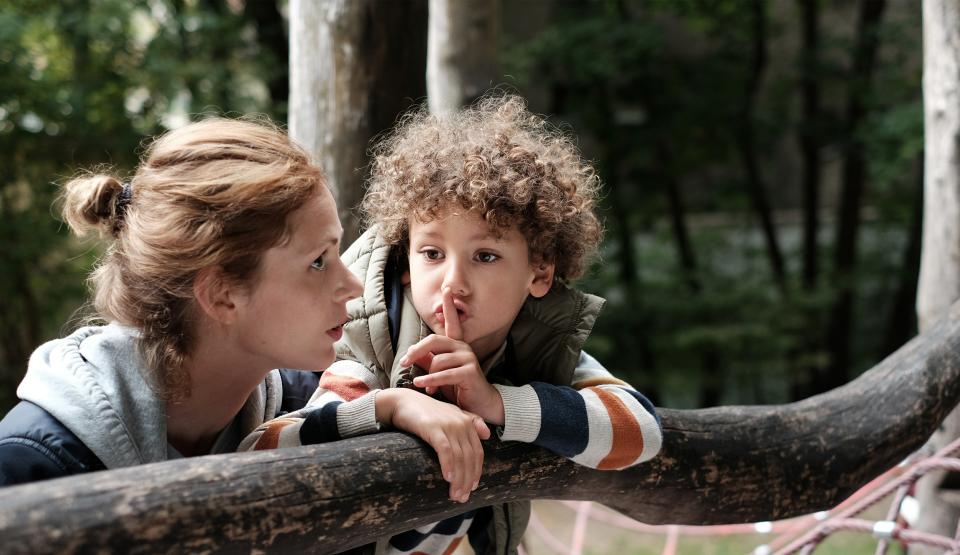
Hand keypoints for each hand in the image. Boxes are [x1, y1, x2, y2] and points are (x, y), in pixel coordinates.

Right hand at [375, 388, 489, 502]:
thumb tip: (487, 435)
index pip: (477, 452)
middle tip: (462, 498)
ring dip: (458, 479)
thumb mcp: (451, 414)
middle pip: (469, 457)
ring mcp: (448, 425)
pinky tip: (448, 478)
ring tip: (454, 495)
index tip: (472, 488)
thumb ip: (470, 421)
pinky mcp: (434, 428)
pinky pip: (445, 450)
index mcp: (467, 422)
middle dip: (467, 480)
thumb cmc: (425, 412)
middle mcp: (461, 423)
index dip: (476, 472)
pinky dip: (448, 465)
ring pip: (459, 457)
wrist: (402, 401)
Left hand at [400, 287, 505, 425]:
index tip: (447, 289)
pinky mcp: (470, 372)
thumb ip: (427, 362)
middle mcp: (463, 348)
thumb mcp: (439, 374)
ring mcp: (468, 359)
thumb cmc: (459, 388)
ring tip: (425, 386)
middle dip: (416, 351)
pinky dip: (430, 381)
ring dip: (427, 376)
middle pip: (434, 341)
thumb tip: (410, 354)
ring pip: (437, 361)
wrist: (480, 405)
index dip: (449, 306)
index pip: (452, 322)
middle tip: (404, 362)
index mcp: (457, 345)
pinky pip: (444, 374)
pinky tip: (422, 385)